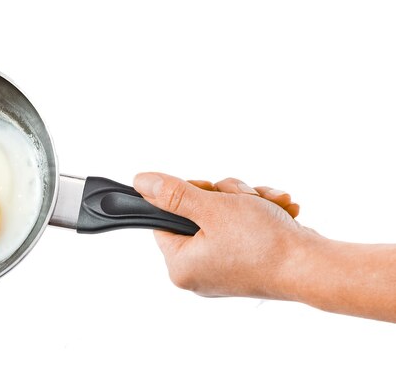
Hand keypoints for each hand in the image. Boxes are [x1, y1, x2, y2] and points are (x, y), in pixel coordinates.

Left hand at [134, 172, 315, 298]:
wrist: (316, 266)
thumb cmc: (264, 244)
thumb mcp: (212, 208)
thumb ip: (174, 194)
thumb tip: (142, 183)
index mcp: (181, 266)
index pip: (164, 220)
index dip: (184, 197)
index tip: (206, 190)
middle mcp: (199, 273)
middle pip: (196, 215)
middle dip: (224, 198)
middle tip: (243, 197)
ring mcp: (225, 270)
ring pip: (223, 217)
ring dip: (247, 202)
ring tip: (268, 204)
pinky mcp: (248, 265)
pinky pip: (243, 229)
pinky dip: (260, 214)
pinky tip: (281, 209)